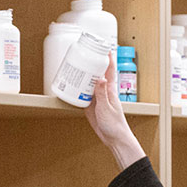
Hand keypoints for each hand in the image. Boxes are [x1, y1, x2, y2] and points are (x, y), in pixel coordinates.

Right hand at [85, 52, 145, 168]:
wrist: (114, 139)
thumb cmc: (115, 124)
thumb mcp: (106, 107)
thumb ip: (102, 93)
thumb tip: (100, 78)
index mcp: (110, 90)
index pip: (109, 70)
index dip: (108, 59)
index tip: (104, 47)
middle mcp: (103, 92)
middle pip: (96, 74)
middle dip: (91, 64)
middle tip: (83, 54)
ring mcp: (96, 99)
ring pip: (88, 84)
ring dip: (82, 76)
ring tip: (74, 67)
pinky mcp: (90, 106)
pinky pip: (82, 95)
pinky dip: (77, 90)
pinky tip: (71, 86)